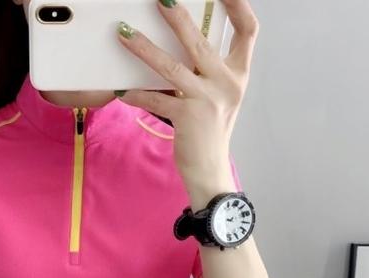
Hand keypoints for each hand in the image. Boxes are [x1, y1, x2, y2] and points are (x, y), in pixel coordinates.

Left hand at [114, 0, 258, 182]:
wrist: (210, 169)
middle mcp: (226, 84)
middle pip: (201, 43)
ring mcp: (207, 101)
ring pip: (172, 68)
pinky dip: (136, 95)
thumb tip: (181, 42)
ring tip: (124, 34)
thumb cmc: (210, 131)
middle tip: (160, 0)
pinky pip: (156, 100)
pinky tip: (120, 90)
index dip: (239, 5)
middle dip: (179, 19)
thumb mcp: (220, 97)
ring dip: (145, 49)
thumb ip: (208, 71)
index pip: (248, 31)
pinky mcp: (187, 118)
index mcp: (238, 75)